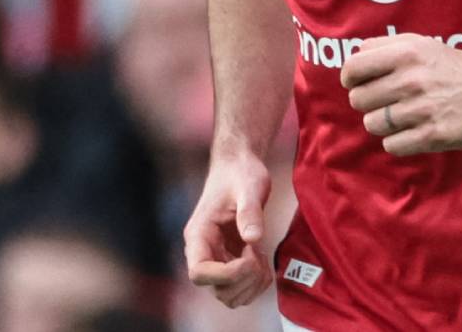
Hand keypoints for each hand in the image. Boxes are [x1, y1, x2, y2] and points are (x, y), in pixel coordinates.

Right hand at [183, 151, 274, 307]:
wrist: (239, 166)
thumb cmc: (241, 173)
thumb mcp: (249, 187)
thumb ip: (250, 211)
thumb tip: (253, 239)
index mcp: (198, 234)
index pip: (199, 273)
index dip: (226, 274)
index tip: (249, 253)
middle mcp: (203, 251)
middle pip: (216, 290)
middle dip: (244, 279)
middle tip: (258, 253)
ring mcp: (216, 259)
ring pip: (229, 296)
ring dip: (251, 284)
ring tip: (261, 256)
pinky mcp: (230, 261)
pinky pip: (240, 288)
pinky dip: (256, 283)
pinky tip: (262, 259)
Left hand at [342, 33, 461, 155]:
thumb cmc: (453, 67)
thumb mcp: (422, 44)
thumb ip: (385, 45)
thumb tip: (355, 55)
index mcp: (406, 53)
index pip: (353, 68)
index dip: (349, 78)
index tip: (356, 83)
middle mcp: (411, 80)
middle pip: (358, 100)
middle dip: (368, 102)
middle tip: (386, 101)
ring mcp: (421, 110)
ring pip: (372, 124)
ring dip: (383, 123)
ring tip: (401, 116)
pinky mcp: (432, 135)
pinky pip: (391, 145)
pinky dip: (397, 140)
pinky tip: (411, 131)